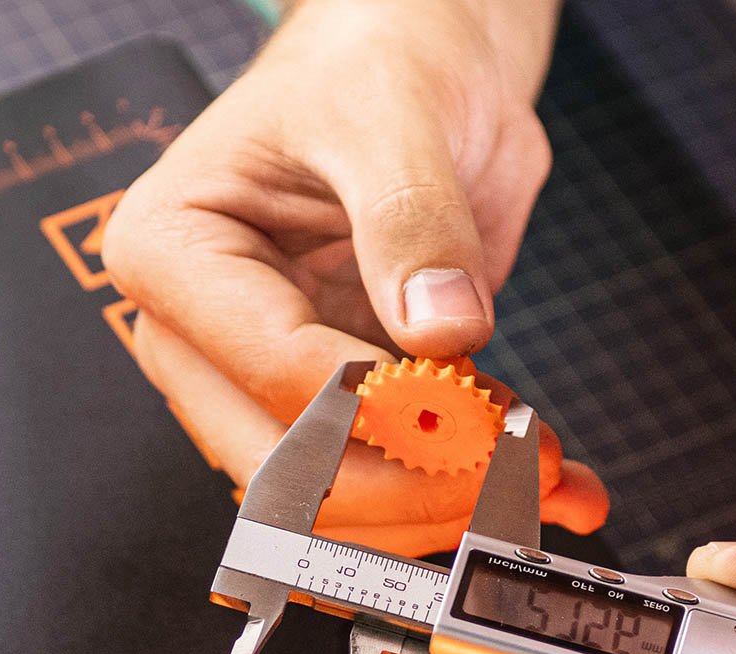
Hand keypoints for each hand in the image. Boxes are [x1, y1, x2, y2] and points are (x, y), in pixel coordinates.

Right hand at [102, 0, 606, 556]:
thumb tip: (442, 330)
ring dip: (450, 507)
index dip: (390, 415)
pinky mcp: (343, 405)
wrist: (421, 70)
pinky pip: (396, 477)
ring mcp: (272, 381)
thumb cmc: (377, 65)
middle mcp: (209, 338)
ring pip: (343, 498)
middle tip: (523, 471)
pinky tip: (558, 487)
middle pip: (295, 470)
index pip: (279, 373)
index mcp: (177, 257)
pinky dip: (476, 493)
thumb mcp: (392, 117)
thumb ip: (411, 220)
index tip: (486, 423)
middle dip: (415, 488)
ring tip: (551, 476)